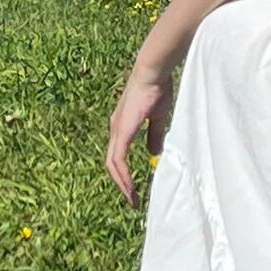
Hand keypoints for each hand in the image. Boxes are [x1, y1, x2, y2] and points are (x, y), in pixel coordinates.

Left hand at [105, 61, 174, 207]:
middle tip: (132, 199)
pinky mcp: (122, 131)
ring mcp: (117, 129)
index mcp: (122, 124)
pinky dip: (123, 176)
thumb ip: (154, 135)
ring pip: (112, 164)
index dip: (124, 172)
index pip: (118, 154)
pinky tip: (130, 187)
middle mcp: (115, 128)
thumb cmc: (156, 88)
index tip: (134, 188)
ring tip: (132, 198)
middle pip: (112, 163)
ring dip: (121, 183)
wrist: (152, 71)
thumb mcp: (157, 116)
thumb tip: (153, 154)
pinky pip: (117, 159)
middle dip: (121, 182)